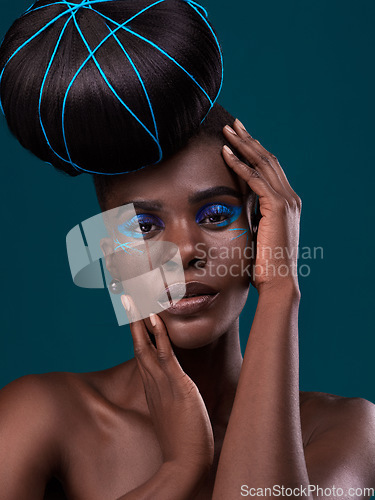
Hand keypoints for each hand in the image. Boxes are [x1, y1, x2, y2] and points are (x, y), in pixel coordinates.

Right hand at [121, 295, 213, 473]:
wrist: (185, 465)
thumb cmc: (183, 440)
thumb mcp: (175, 411)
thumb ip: (172, 396)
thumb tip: (177, 388)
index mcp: (152, 385)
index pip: (142, 351)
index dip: (137, 331)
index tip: (134, 312)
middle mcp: (152, 381)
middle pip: (137, 343)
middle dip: (132, 319)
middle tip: (126, 296)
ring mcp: (162, 382)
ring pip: (145, 345)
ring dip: (139, 320)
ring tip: (134, 297)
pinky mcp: (176, 385)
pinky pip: (165, 354)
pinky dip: (158, 335)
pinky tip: (155, 318)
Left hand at [222, 119, 301, 293]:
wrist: (278, 282)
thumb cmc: (264, 263)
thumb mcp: (258, 233)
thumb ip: (254, 215)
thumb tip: (239, 206)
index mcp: (287, 203)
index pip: (270, 169)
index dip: (254, 152)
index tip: (239, 138)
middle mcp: (290, 198)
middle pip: (267, 159)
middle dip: (249, 140)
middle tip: (233, 124)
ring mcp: (286, 201)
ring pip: (263, 164)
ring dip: (242, 145)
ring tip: (226, 131)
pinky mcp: (277, 207)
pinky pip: (255, 179)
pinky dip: (240, 164)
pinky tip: (225, 152)